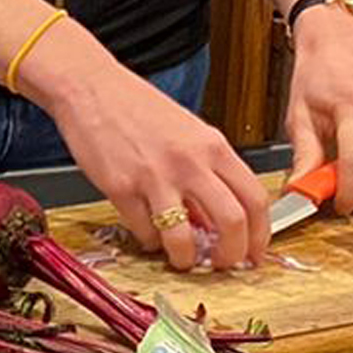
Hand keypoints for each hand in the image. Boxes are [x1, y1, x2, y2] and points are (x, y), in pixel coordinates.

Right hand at [27, 28, 273, 271]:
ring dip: (186, 258)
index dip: (260, 235)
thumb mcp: (188, 134)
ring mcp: (155, 177)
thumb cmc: (138, 107)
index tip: (254, 252)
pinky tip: (148, 233)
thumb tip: (214, 221)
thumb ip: (208, 173)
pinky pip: (145, 232)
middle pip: (232, 223)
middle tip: (222, 264)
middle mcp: (190, 162)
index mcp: (213, 146)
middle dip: (232, 255)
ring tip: (182, 258)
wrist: (92, 88)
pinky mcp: (121, 189)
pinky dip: (150, 242)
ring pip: (185, 238)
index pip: (255, 198)